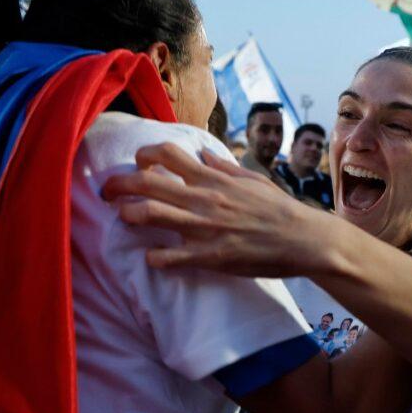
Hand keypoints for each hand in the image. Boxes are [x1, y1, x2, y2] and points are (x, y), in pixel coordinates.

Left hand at [100, 142, 336, 276]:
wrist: (303, 239)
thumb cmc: (279, 208)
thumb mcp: (252, 179)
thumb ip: (223, 167)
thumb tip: (203, 155)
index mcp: (213, 179)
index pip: (167, 154)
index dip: (144, 155)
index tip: (138, 163)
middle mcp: (204, 199)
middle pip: (146, 183)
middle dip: (118, 185)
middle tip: (108, 191)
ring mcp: (204, 228)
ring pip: (149, 216)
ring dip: (128, 215)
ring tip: (124, 217)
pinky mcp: (210, 257)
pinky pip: (169, 258)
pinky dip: (154, 258)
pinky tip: (153, 257)